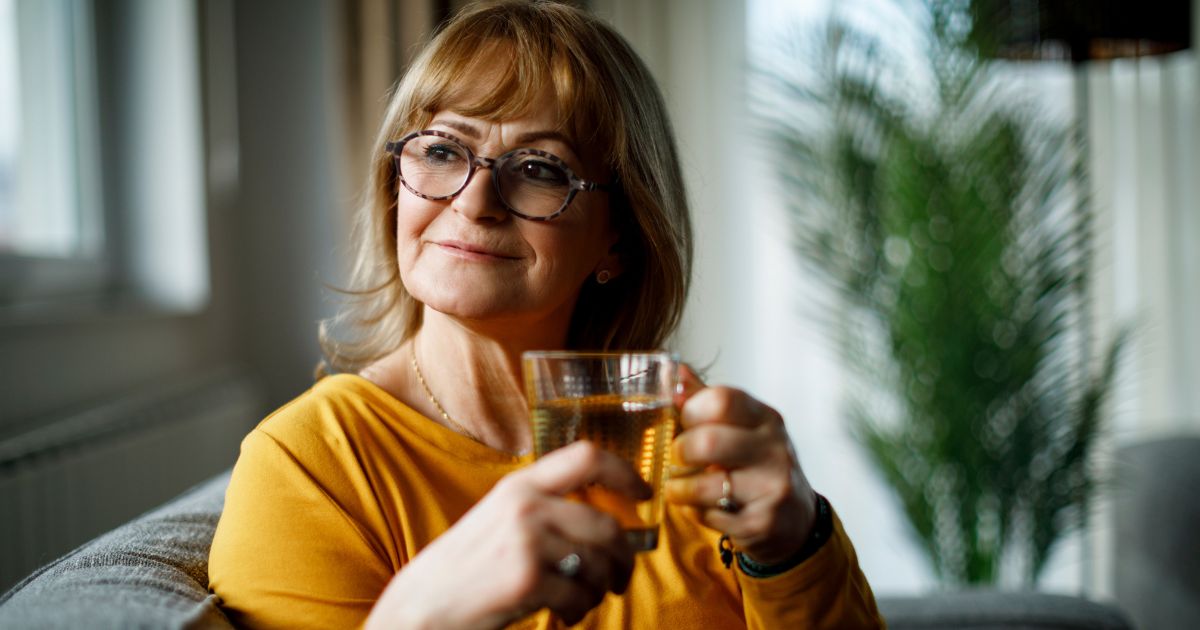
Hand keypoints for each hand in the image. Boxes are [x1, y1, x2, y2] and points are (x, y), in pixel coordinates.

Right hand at [365, 441, 649, 629]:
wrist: (419, 608)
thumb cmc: (463, 570)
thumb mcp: (499, 521)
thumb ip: (543, 510)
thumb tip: (605, 522)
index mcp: (519, 485)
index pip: (587, 456)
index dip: (625, 472)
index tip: (644, 494)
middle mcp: (525, 505)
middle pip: (608, 524)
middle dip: (625, 559)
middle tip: (621, 579)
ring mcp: (527, 541)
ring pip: (599, 565)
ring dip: (600, 591)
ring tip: (580, 602)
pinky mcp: (527, 580)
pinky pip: (580, 596)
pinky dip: (579, 612)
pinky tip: (562, 616)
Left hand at [665, 366, 817, 564]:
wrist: (795, 518)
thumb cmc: (757, 464)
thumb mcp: (742, 427)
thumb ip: (707, 400)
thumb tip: (674, 371)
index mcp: (766, 418)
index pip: (722, 400)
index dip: (691, 410)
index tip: (684, 421)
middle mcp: (775, 450)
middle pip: (708, 442)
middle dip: (680, 451)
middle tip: (677, 457)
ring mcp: (772, 488)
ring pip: (703, 485)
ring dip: (679, 488)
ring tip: (679, 487)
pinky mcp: (762, 523)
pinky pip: (709, 516)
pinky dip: (696, 513)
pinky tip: (704, 507)